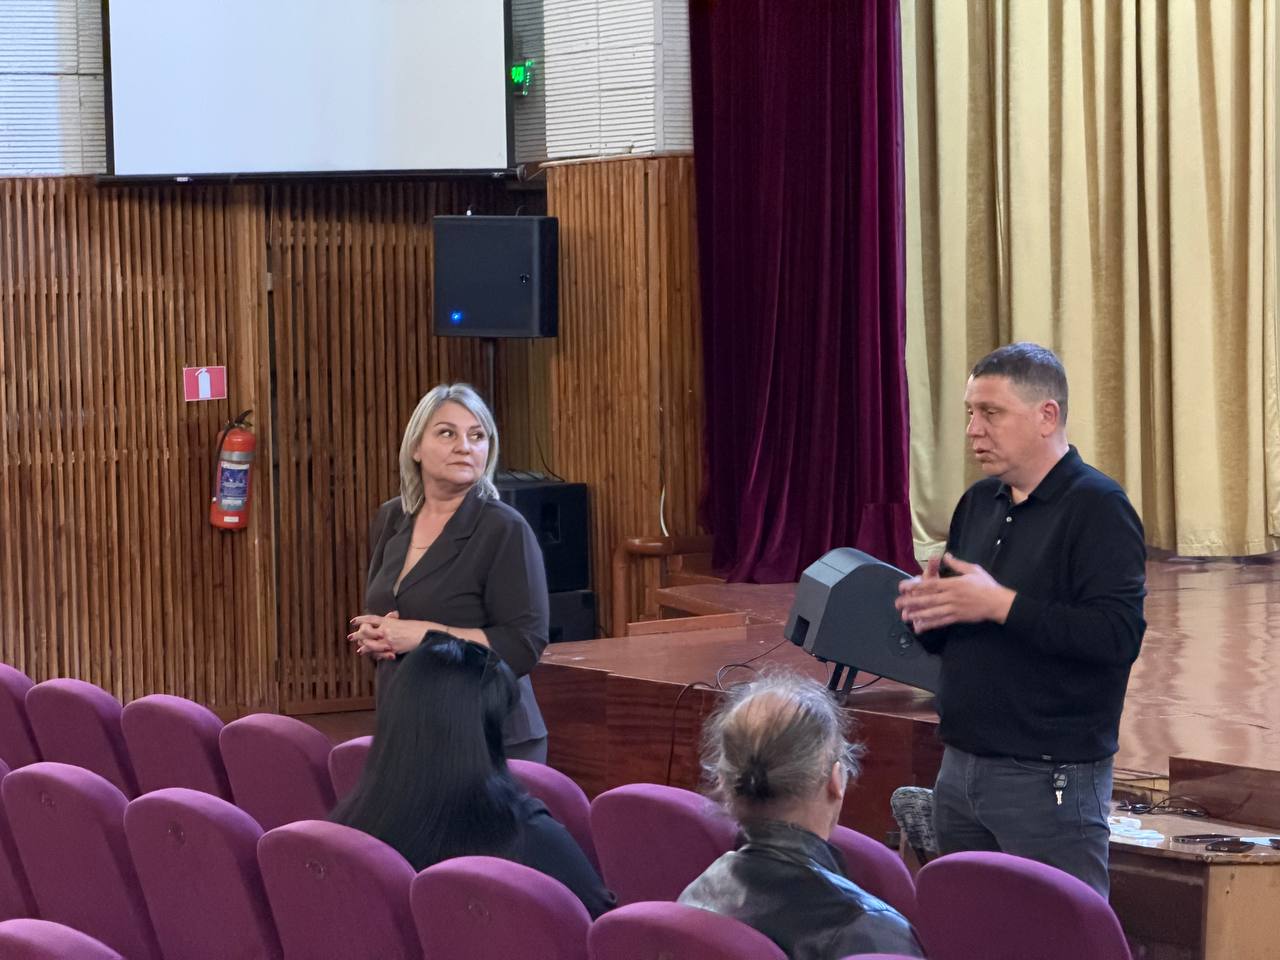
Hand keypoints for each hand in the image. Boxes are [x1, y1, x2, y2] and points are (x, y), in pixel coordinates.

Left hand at [348, 611, 431, 659]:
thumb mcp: (405, 621)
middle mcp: (386, 629)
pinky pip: (378, 652)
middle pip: (366, 631)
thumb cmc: (419, 627)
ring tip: (358, 649)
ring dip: (362, 646)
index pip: (371, 619)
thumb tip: (391, 617)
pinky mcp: (393, 649)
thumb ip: (395, 621)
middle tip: (351, 637)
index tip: (353, 621)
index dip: (361, 620)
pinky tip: (367, 653)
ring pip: (369, 643)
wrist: (428, 634)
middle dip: (358, 634)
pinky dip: (371, 653)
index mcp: (390, 621)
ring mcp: (388, 640)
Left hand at [894, 552, 1014, 631]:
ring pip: (932, 612)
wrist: (998, 603)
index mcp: (953, 583)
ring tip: (905, 616)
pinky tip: (921, 626)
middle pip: (928, 599)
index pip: (931, 584)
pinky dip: (930, 624)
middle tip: (898, 603)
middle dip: (911, 602)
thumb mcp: (973, 569)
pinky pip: (941, 621)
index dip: (916, 586)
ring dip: (917, 614)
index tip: (904, 587)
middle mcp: (951, 596)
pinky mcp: (957, 618)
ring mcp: (954, 608)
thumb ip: (957, 564)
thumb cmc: (986, 585)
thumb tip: (946, 555)